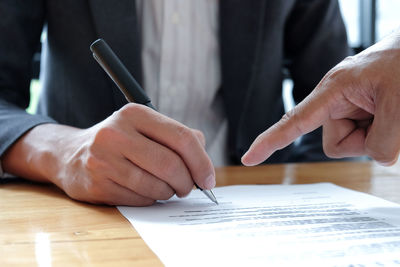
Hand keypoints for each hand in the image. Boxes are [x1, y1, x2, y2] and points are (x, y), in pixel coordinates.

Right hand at [3, 103, 214, 205]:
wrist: (71, 155)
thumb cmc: (120, 142)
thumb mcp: (145, 128)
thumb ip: (178, 137)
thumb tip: (205, 161)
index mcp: (135, 114)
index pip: (182, 138)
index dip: (202, 162)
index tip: (209, 179)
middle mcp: (117, 133)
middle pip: (171, 164)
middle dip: (188, 182)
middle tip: (189, 187)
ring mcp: (104, 159)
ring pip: (156, 186)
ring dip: (170, 192)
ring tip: (167, 188)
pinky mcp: (97, 184)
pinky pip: (140, 199)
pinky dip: (152, 199)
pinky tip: (146, 191)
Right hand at [242, 31, 399, 165]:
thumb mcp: (398, 104)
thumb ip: (385, 141)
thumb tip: (378, 157)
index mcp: (334, 89)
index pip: (295, 121)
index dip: (270, 142)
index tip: (249, 158)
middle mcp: (336, 101)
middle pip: (335, 144)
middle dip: (362, 141)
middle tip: (389, 117)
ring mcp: (349, 109)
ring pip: (354, 145)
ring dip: (377, 137)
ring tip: (392, 110)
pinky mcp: (362, 115)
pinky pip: (368, 140)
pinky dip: (385, 134)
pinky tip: (393, 113)